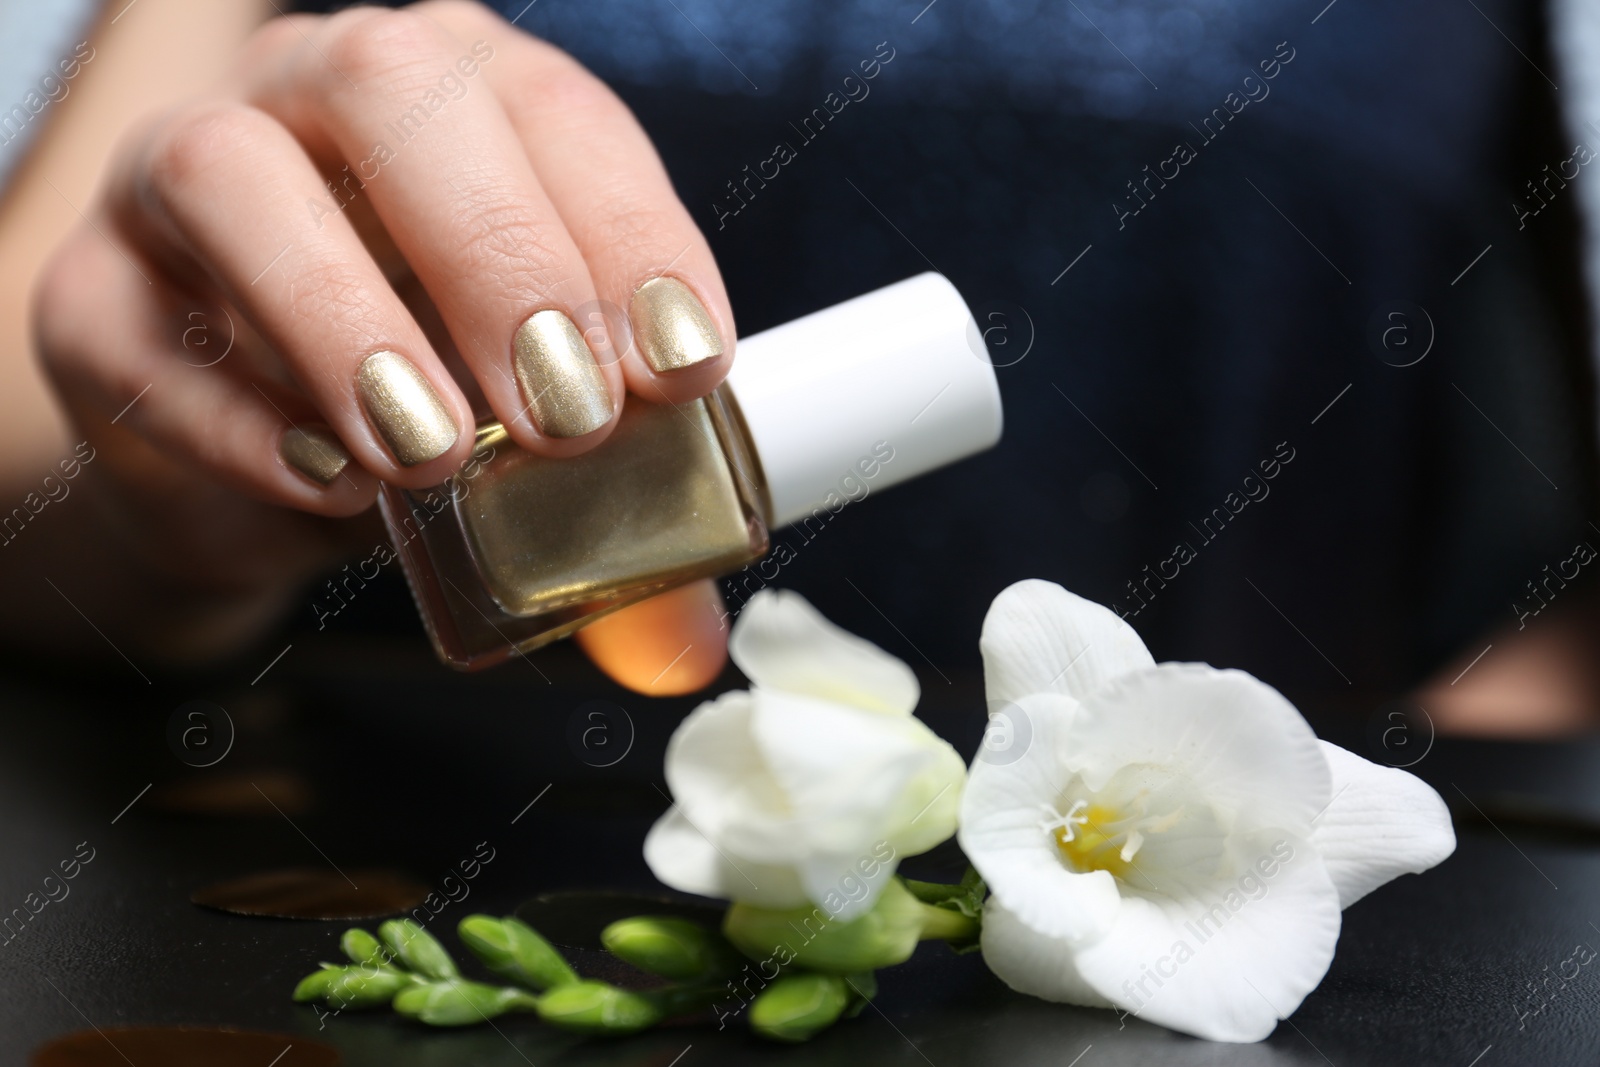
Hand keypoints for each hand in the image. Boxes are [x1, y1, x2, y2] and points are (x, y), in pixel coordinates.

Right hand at [32, 1, 732, 691]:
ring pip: (227, 175)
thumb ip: (621, 520)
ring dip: (343, 317)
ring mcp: (175, 179)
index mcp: (462, 95)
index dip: (631, 229)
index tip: (683, 365)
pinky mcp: (92, 295)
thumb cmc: (429, 401)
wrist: (256, 457)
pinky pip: (134, 334)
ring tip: (432, 452)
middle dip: (499, 254)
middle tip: (570, 414)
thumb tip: (685, 649)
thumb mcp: (542, 430)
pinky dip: (236, 422)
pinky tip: (328, 489)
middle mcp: (315, 98)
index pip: (554, 112)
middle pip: (390, 89)